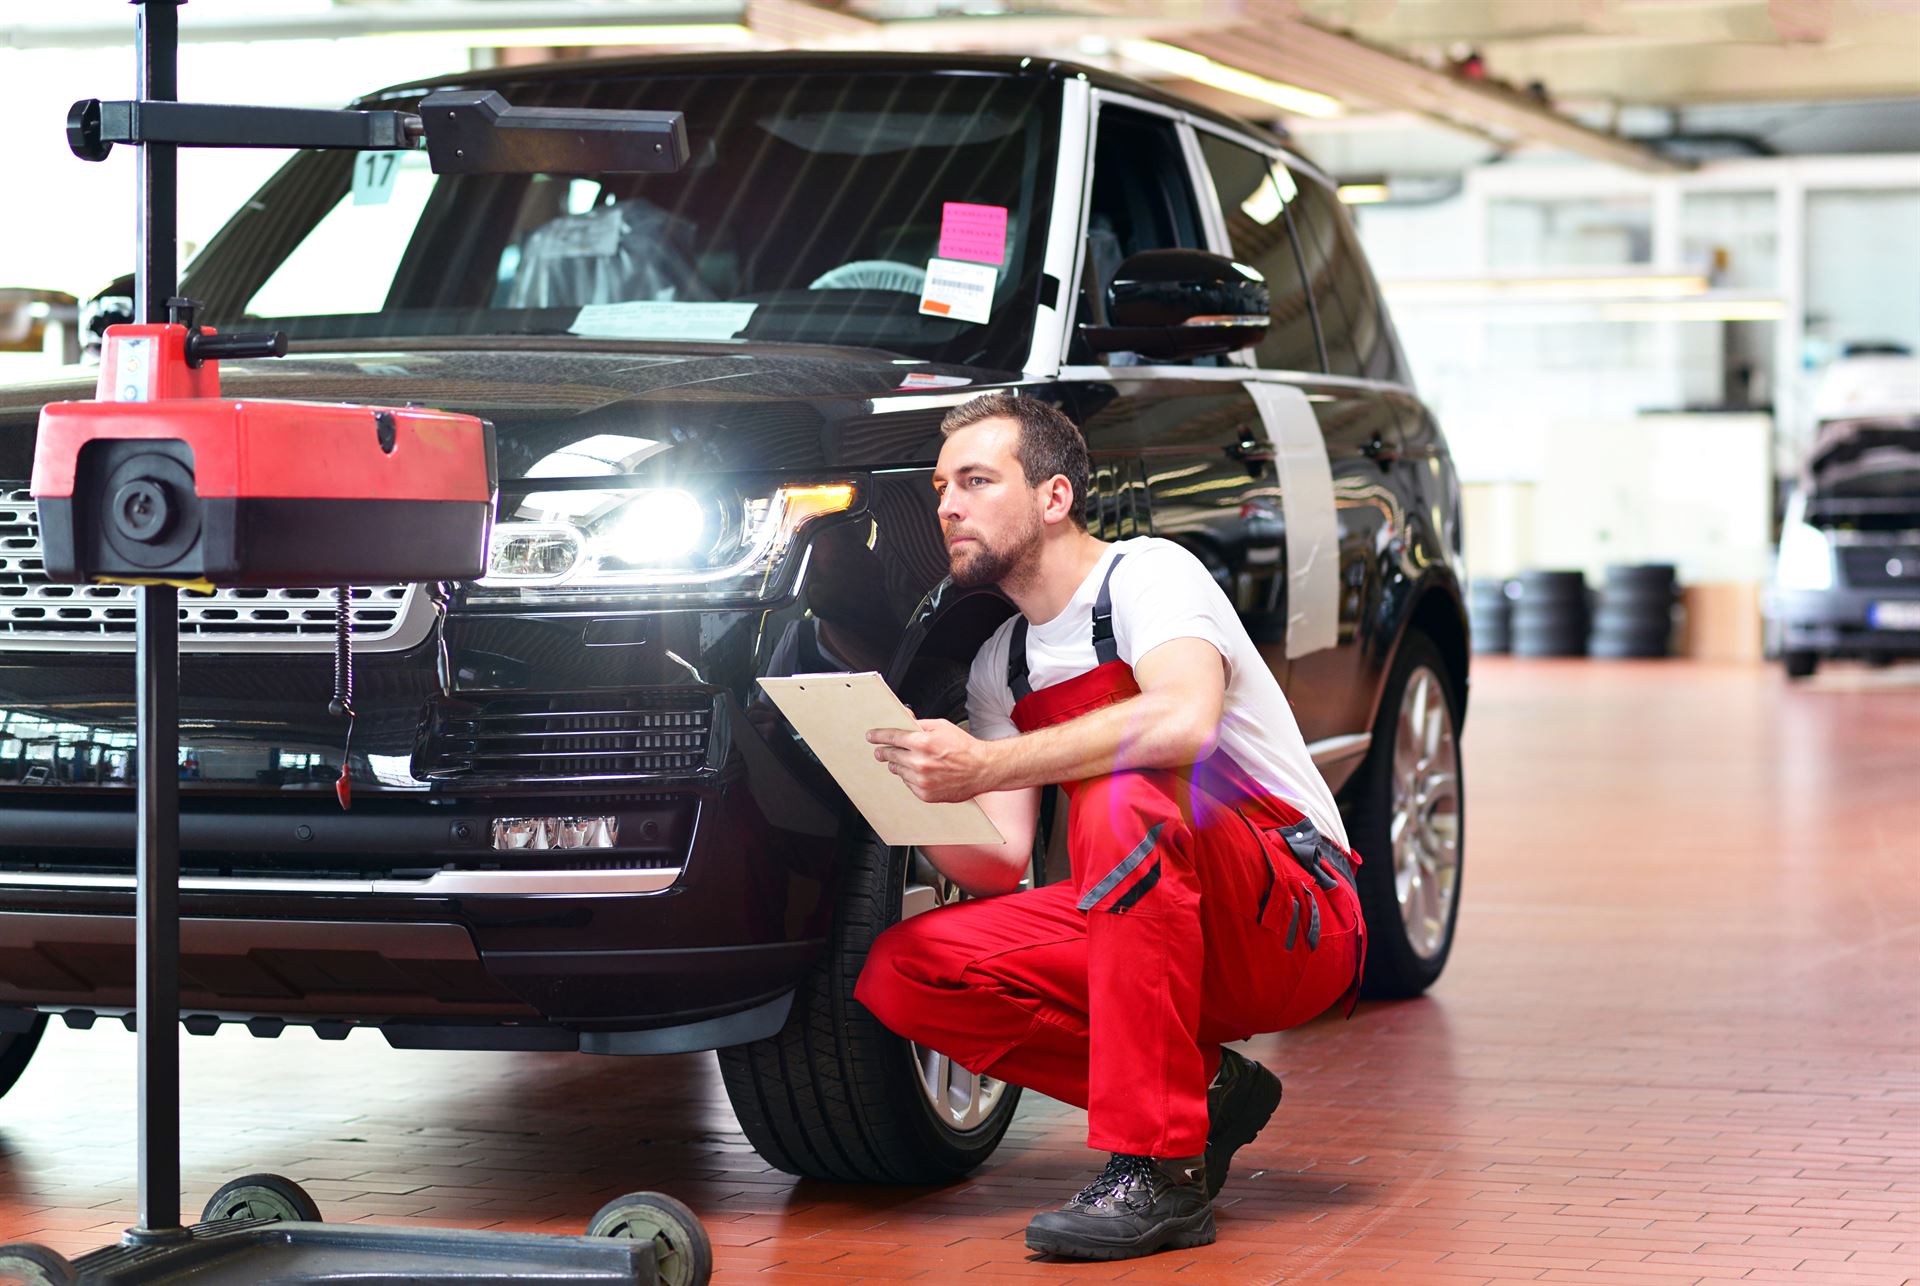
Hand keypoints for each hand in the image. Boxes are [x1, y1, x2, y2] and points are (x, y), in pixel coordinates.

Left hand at [867, 718, 991, 802]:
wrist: (981, 769)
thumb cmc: (965, 747)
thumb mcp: (942, 726)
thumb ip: (919, 724)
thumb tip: (904, 719)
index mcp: (922, 743)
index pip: (892, 738)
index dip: (878, 736)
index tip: (871, 737)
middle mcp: (919, 763)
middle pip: (890, 755)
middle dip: (885, 751)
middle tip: (882, 751)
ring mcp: (921, 780)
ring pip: (897, 771)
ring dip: (899, 764)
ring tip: (910, 760)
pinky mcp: (925, 793)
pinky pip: (908, 783)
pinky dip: (910, 777)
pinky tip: (921, 772)